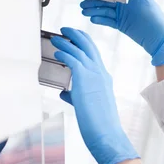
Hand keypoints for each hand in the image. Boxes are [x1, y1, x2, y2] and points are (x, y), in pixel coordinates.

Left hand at [51, 27, 138, 163]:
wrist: (106, 132)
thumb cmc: (99, 123)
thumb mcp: (87, 105)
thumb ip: (75, 96)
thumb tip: (64, 93)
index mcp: (104, 78)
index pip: (94, 55)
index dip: (84, 44)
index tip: (75, 39)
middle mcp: (101, 73)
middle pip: (89, 46)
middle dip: (76, 35)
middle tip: (65, 30)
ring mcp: (94, 75)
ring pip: (80, 50)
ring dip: (66, 42)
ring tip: (56, 38)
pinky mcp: (84, 79)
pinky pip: (73, 60)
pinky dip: (64, 53)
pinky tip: (56, 53)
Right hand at [80, 0, 163, 66]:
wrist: (158, 39)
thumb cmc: (154, 18)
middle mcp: (125, 5)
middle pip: (106, 2)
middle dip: (94, 3)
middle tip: (82, 6)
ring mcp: (123, 15)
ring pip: (105, 12)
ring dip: (95, 12)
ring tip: (85, 13)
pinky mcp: (122, 25)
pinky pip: (108, 21)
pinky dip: (101, 20)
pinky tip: (93, 19)